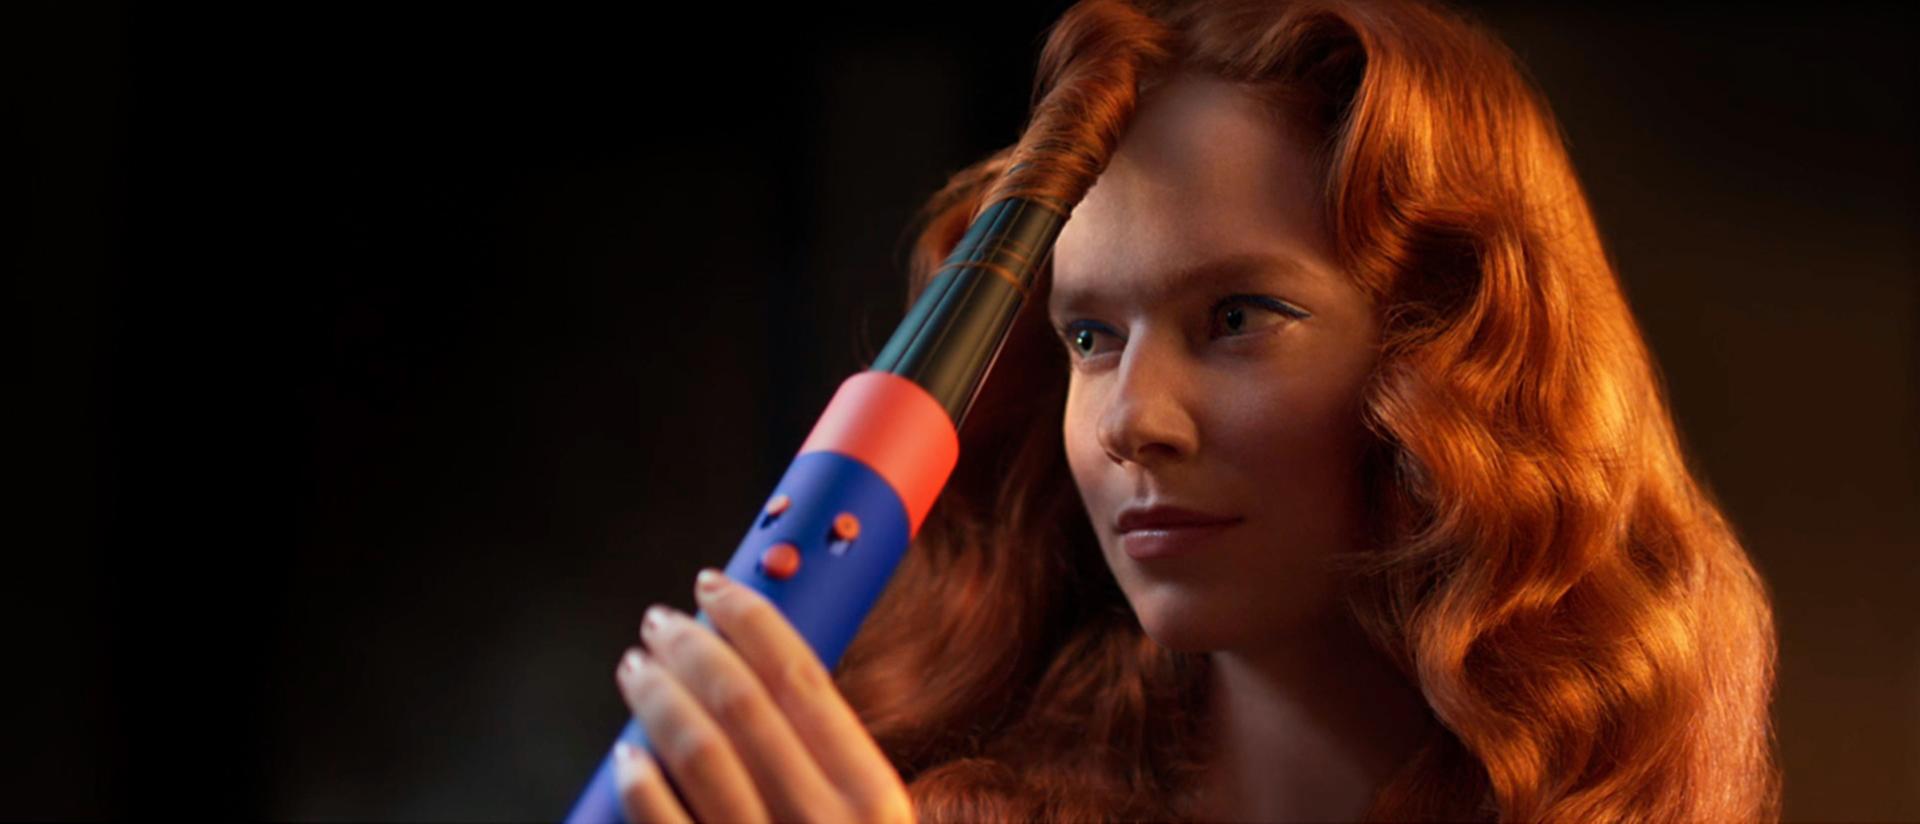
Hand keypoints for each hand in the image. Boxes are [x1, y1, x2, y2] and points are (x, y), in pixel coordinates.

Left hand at [612, 569, 913, 823]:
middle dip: (691, 646)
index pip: (802, 676)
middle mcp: (823, 822)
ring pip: (698, 751)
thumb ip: (835, 765)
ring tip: (637, 669)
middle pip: (742, 702)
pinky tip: (626, 755)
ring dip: (658, 696)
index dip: (750, 617)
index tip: (714, 586)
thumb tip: (761, 672)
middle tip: (662, 622)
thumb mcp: (872, 821)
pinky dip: (640, 784)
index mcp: (874, 795)